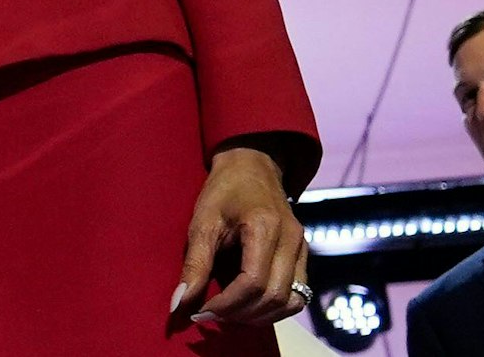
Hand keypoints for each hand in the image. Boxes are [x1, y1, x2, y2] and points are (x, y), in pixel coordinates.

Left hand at [171, 146, 307, 326]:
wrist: (251, 166)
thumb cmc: (224, 190)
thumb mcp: (202, 222)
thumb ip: (194, 264)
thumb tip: (180, 303)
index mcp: (265, 227)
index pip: (253, 283)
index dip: (227, 304)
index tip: (200, 311)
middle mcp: (291, 239)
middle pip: (275, 297)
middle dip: (240, 314)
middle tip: (210, 315)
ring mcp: (302, 247)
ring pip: (291, 302)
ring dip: (259, 316)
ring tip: (228, 314)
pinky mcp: (304, 254)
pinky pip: (297, 294)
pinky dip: (274, 308)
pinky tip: (248, 306)